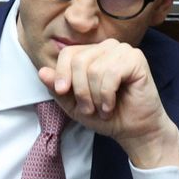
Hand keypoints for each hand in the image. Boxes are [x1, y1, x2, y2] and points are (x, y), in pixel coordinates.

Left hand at [38, 38, 178, 168]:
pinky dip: (107, 95)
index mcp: (92, 53)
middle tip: (89, 108)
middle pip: (79, 60)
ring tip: (103, 109)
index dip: (62, 74)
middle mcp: (107, 48)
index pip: (68, 53)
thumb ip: (58, 89)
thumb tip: (42, 72)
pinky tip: (111, 105)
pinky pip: (110, 73)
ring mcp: (123, 51)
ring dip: (95, 97)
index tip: (64, 92)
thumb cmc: (107, 116)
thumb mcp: (74, 105)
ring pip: (94, 69)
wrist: (134, 130)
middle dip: (81, 91)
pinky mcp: (136, 59)